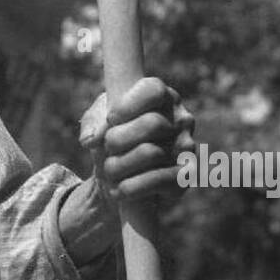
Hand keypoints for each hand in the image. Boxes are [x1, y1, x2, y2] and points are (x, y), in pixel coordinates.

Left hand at [79, 77, 195, 206]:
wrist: (119, 178)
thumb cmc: (111, 140)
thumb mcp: (96, 124)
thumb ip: (93, 123)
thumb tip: (93, 138)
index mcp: (163, 97)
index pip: (154, 90)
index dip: (128, 105)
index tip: (111, 118)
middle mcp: (181, 119)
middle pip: (152, 124)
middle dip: (118, 139)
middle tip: (107, 148)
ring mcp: (187, 147)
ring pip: (151, 153)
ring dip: (120, 166)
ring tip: (109, 171)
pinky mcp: (186, 176)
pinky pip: (159, 180)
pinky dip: (132, 187)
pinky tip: (120, 190)